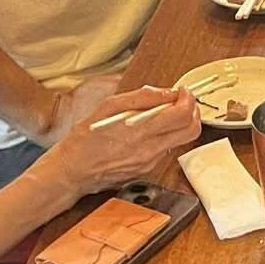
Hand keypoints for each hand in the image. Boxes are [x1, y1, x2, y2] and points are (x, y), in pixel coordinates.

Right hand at [52, 84, 201, 196]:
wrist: (72, 171)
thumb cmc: (85, 138)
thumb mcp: (109, 106)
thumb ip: (142, 98)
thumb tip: (167, 92)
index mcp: (140, 131)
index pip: (182, 115)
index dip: (188, 99)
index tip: (183, 92)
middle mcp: (150, 150)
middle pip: (191, 131)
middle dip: (193, 112)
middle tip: (182, 102)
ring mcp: (150, 163)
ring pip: (180, 141)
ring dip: (178, 125)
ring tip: (161, 115)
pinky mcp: (147, 171)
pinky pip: (166, 150)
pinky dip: (165, 137)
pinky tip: (149, 131)